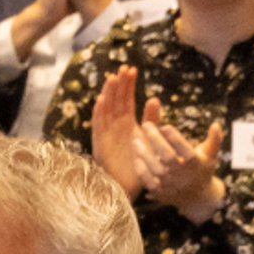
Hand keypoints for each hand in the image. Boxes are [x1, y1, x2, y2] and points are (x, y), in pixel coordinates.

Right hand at [90, 65, 151, 198]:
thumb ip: (151, 119)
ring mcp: (106, 133)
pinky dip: (98, 113)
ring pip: (106, 109)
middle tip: (123, 67)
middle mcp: (115, 125)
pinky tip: (101, 100)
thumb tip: (155, 98)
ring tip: (112, 78)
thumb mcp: (148, 138)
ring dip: (108, 94)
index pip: (126, 99)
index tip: (132, 69)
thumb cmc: (138, 163)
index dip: (128, 84)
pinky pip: (98, 126)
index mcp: (127, 122)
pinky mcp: (100, 143)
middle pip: (116, 100)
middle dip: (119, 84)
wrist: (129, 186)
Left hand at [134, 108, 224, 223]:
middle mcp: (183, 176)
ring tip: (136, 140)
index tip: (166, 126)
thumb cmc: (203, 170)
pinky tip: (136, 159)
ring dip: (145, 154)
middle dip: (156, 141)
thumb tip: (216, 124)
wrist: (198, 199)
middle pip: (168, 158)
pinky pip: (149, 183)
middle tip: (146, 125)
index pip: (186, 151)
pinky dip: (142, 172)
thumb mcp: (211, 155)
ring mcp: (171, 185)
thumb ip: (214, 139)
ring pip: (156, 170)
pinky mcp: (161, 193)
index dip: (176, 139)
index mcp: (196, 164)